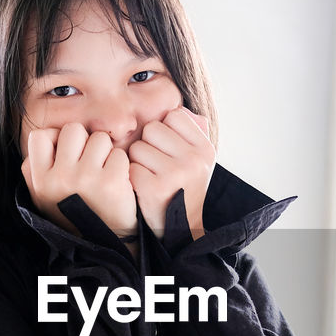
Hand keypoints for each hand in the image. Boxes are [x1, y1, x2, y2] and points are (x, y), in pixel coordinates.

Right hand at [22, 122, 137, 238]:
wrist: (105, 245)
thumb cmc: (74, 215)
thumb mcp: (42, 197)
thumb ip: (35, 168)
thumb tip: (46, 138)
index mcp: (40, 181)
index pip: (41, 135)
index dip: (56, 140)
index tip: (66, 156)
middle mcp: (60, 178)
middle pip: (73, 130)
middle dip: (84, 142)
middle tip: (89, 164)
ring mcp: (86, 179)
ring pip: (99, 139)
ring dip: (105, 152)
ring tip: (103, 174)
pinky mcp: (111, 182)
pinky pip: (119, 154)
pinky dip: (121, 165)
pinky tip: (117, 182)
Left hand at [128, 106, 215, 239]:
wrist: (181, 228)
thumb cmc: (183, 186)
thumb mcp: (197, 159)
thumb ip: (192, 130)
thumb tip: (177, 107)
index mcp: (205, 149)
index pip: (174, 116)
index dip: (165, 132)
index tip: (169, 151)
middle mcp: (194, 160)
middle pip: (152, 129)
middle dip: (148, 145)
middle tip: (157, 166)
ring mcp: (175, 174)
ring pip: (137, 147)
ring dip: (138, 161)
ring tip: (151, 177)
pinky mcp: (154, 188)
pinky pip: (130, 167)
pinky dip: (132, 178)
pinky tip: (143, 189)